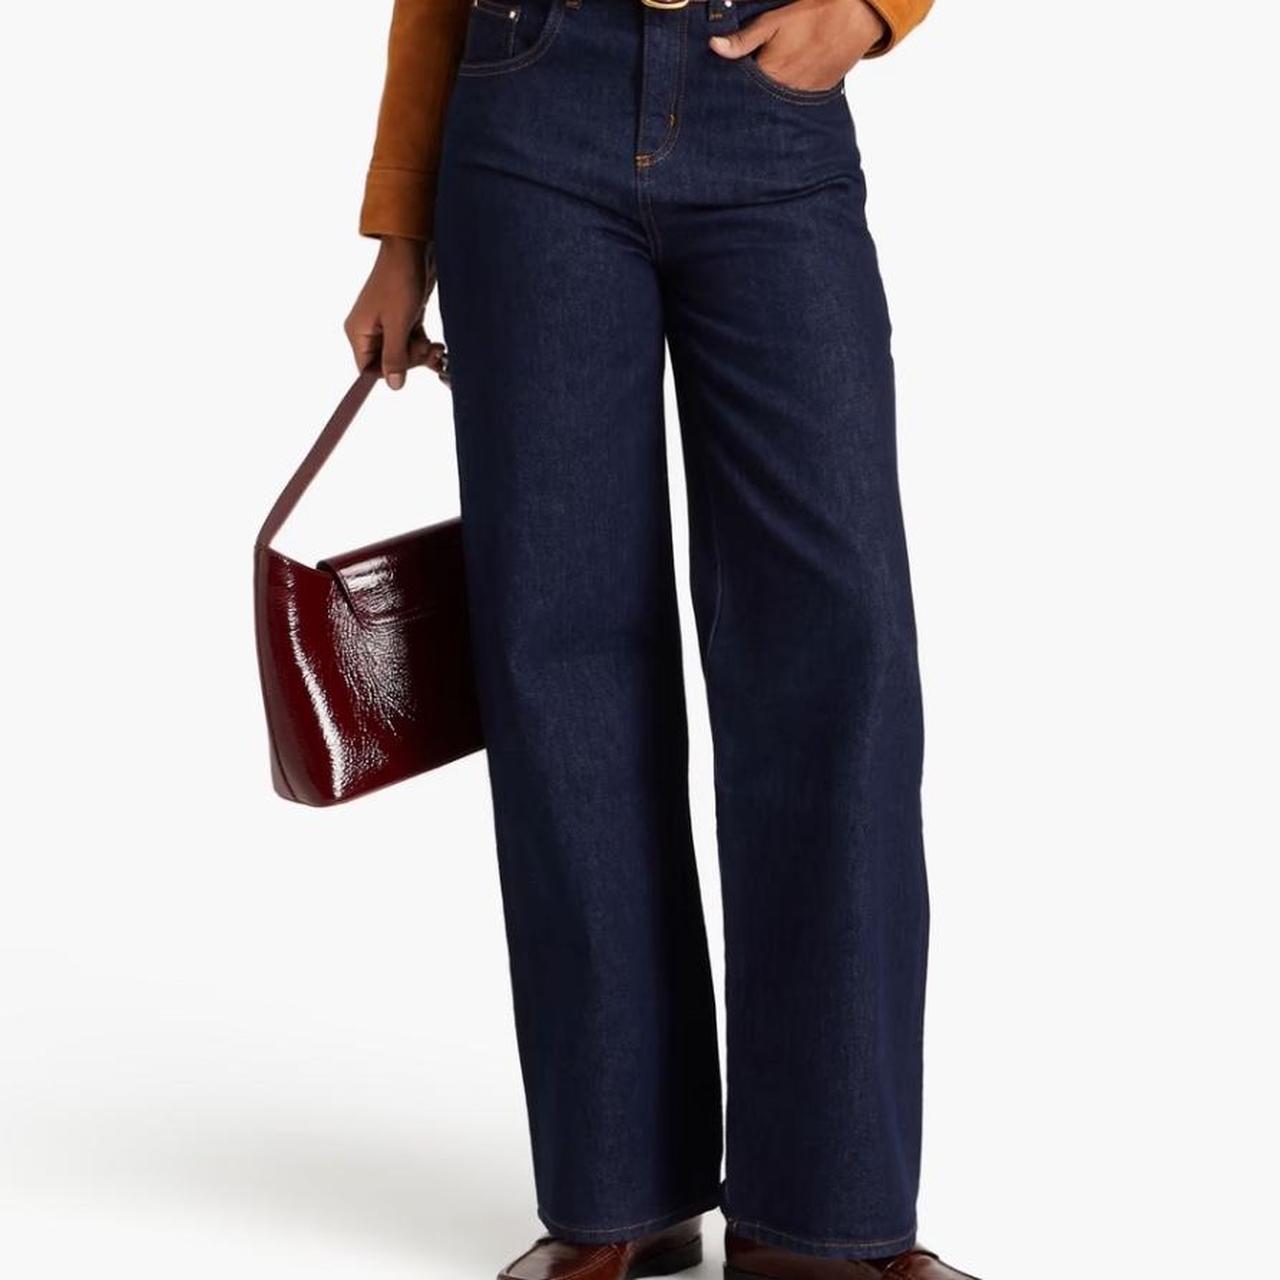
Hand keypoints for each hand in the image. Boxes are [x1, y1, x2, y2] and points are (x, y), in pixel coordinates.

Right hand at [344, 236, 448, 388]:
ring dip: (421, 354)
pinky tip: (437, 346)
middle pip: (389, 363)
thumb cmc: (400, 281)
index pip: (368, 369)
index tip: (409, 367)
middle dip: (410, 361)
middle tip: (427, 350)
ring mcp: (387, 324)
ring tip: (436, 347)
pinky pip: (411, 342)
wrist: (413, 249)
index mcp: (358, 332)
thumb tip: (394, 385)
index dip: (390, 373)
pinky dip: (424, 346)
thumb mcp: (398, 325)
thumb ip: (395, 357)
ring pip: (403, 353)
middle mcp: (369, 330)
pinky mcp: (403, 318)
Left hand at [710, 0, 887, 92]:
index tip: (726, 80)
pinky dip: (789, 92)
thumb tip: (714, 47)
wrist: (855, 16)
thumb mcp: (772, 22)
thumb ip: (742, 39)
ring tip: (774, 76)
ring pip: (778, 102)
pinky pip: (797, 99)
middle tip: (751, 76)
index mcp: (769, 74)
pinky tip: (790, 79)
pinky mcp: (818, 93)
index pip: (741, 90)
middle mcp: (785, 91)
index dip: (732, 84)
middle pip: (759, 99)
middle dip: (751, 92)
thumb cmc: (813, 14)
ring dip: (771, 94)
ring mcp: (802, 95)